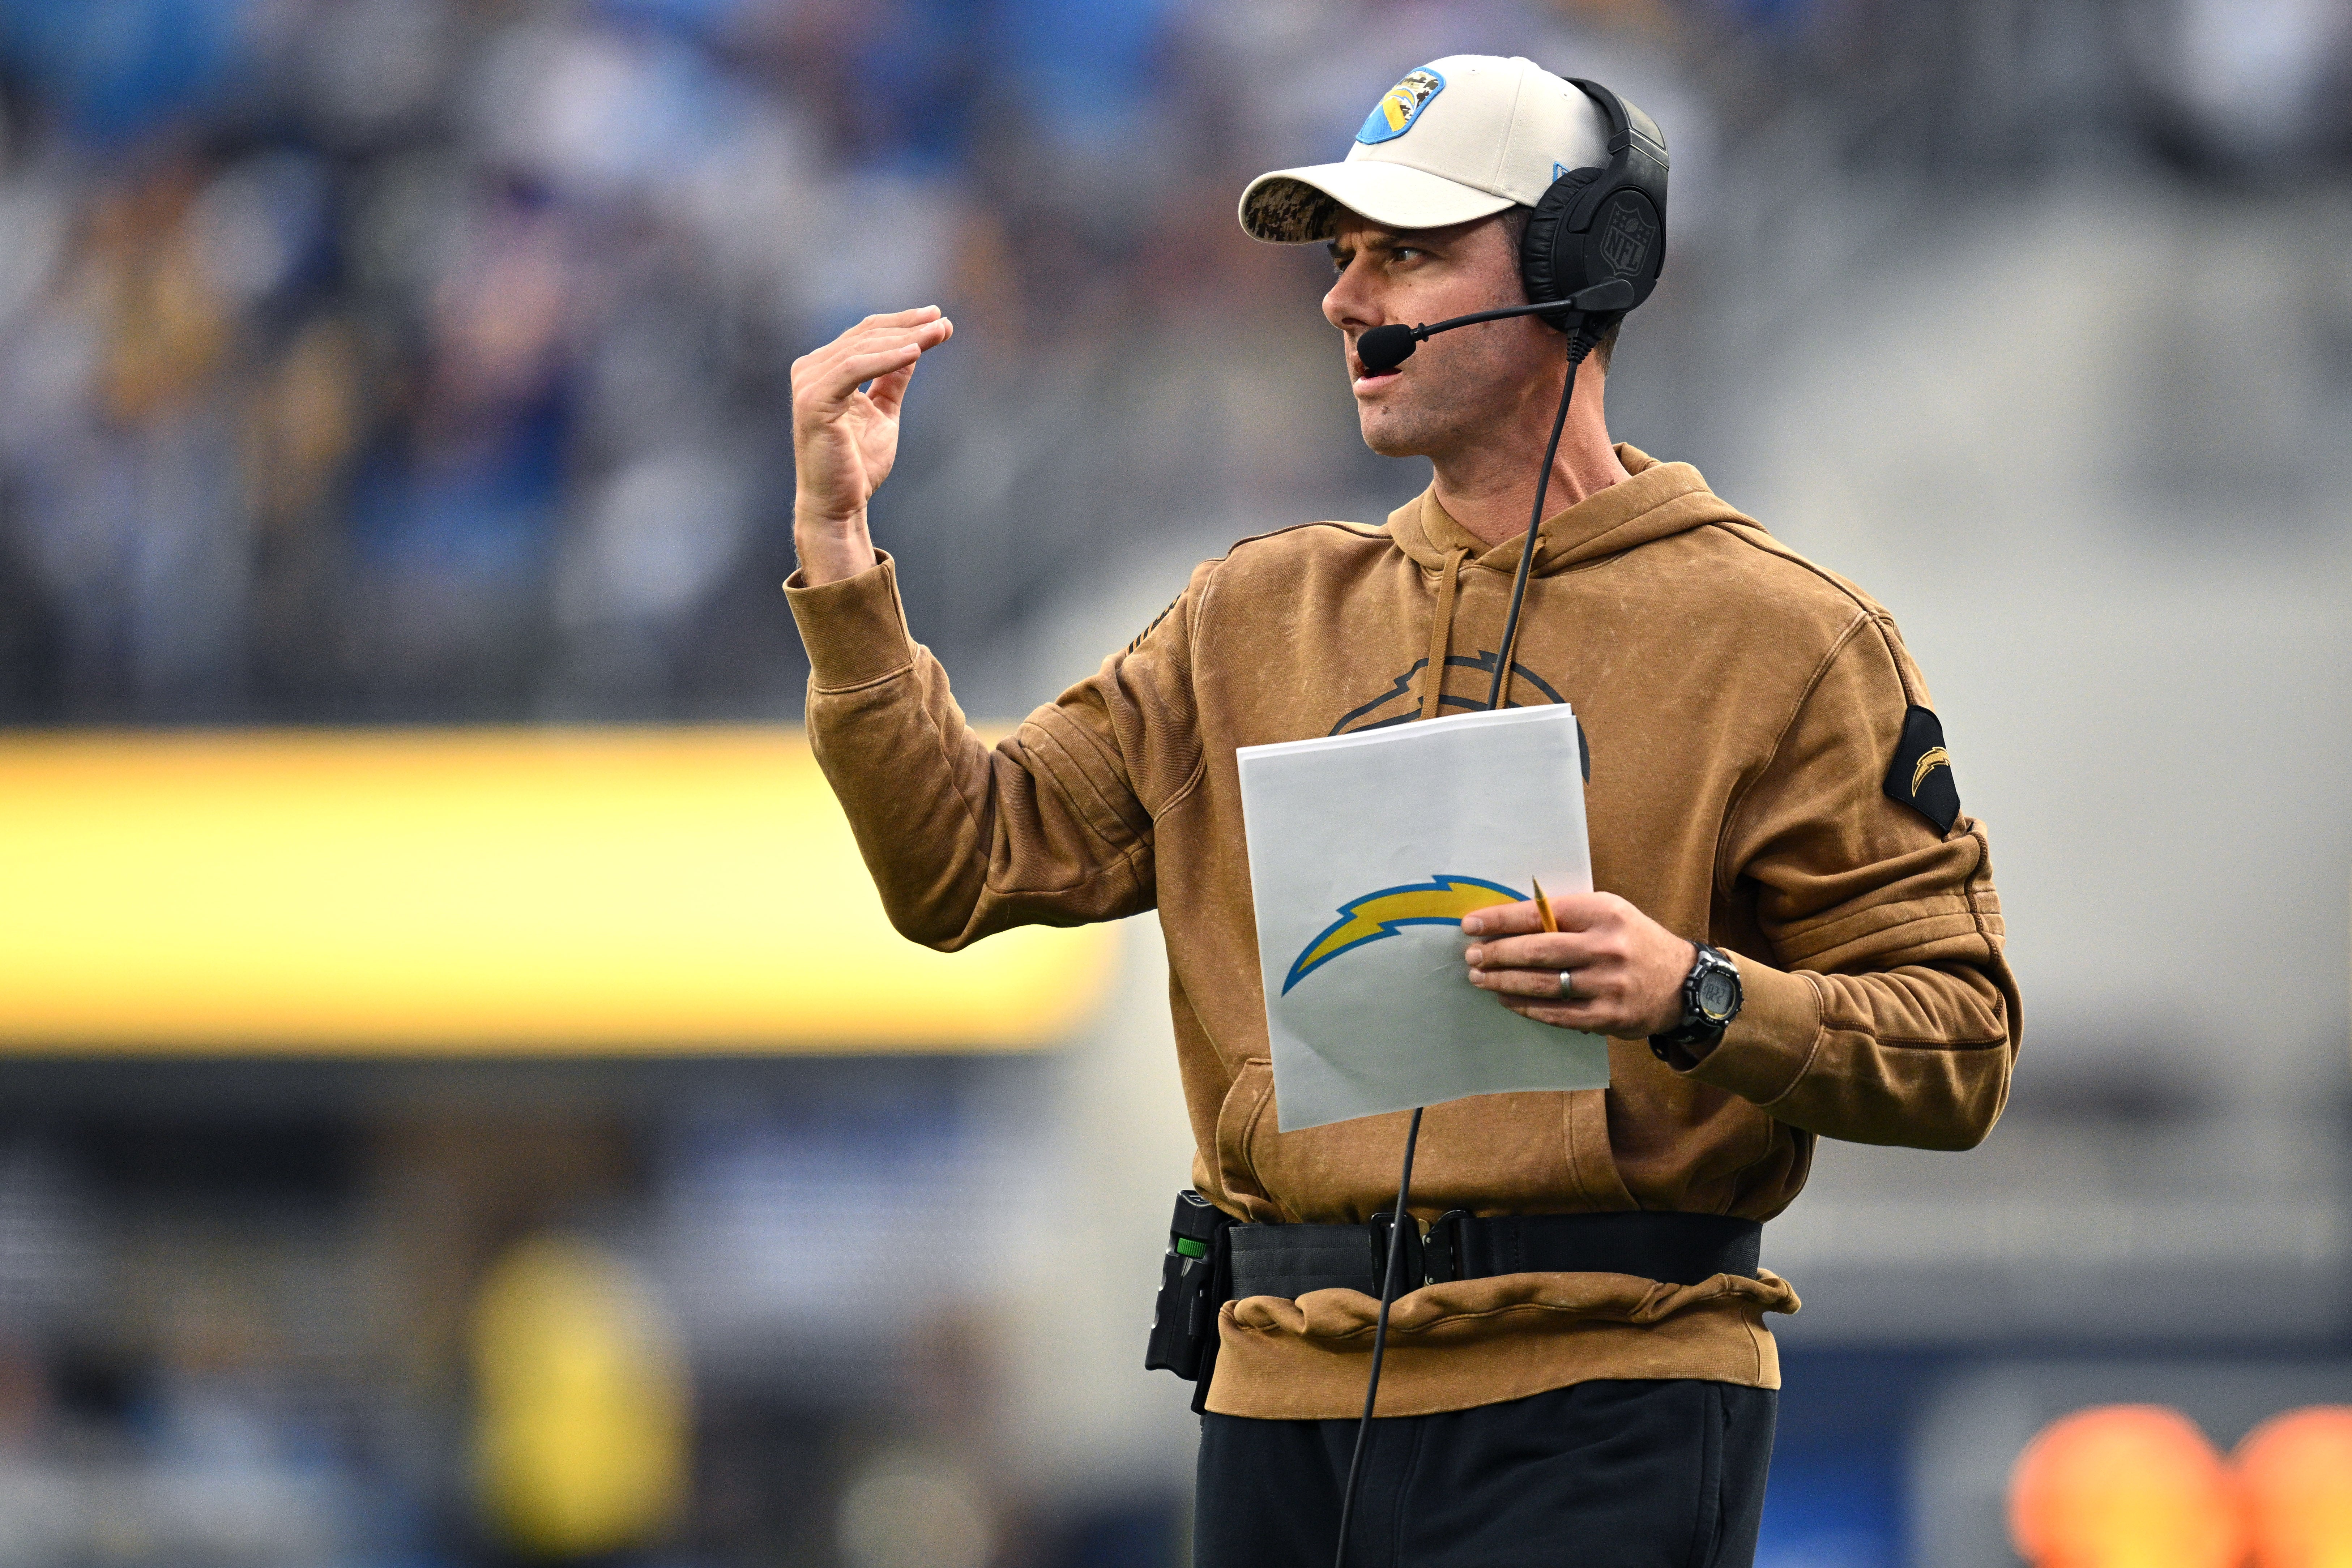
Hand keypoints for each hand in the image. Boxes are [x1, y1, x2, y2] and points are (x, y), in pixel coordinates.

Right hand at [790, 305, 954, 584]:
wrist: (840, 504)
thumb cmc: (858, 463)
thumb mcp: (884, 411)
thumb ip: (893, 379)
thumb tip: (915, 346)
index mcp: (825, 370)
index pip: (865, 334)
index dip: (903, 323)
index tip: (939, 317)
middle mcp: (811, 370)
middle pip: (865, 335)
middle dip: (908, 326)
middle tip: (944, 322)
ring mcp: (808, 384)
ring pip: (861, 348)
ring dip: (903, 338)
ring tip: (937, 333)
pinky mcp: (813, 401)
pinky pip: (853, 369)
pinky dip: (885, 359)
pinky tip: (916, 353)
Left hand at [1461, 892, 1693, 1037]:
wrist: (1683, 983)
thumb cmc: (1633, 942)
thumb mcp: (1608, 914)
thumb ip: (1565, 916)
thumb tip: (1508, 923)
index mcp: (1603, 913)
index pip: (1539, 914)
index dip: (1500, 920)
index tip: (1471, 925)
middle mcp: (1606, 947)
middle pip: (1536, 951)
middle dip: (1496, 954)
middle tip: (1471, 956)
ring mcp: (1608, 984)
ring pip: (1542, 985)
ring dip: (1504, 982)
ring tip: (1479, 978)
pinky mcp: (1608, 1016)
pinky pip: (1556, 1013)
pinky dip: (1526, 1007)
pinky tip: (1506, 1000)